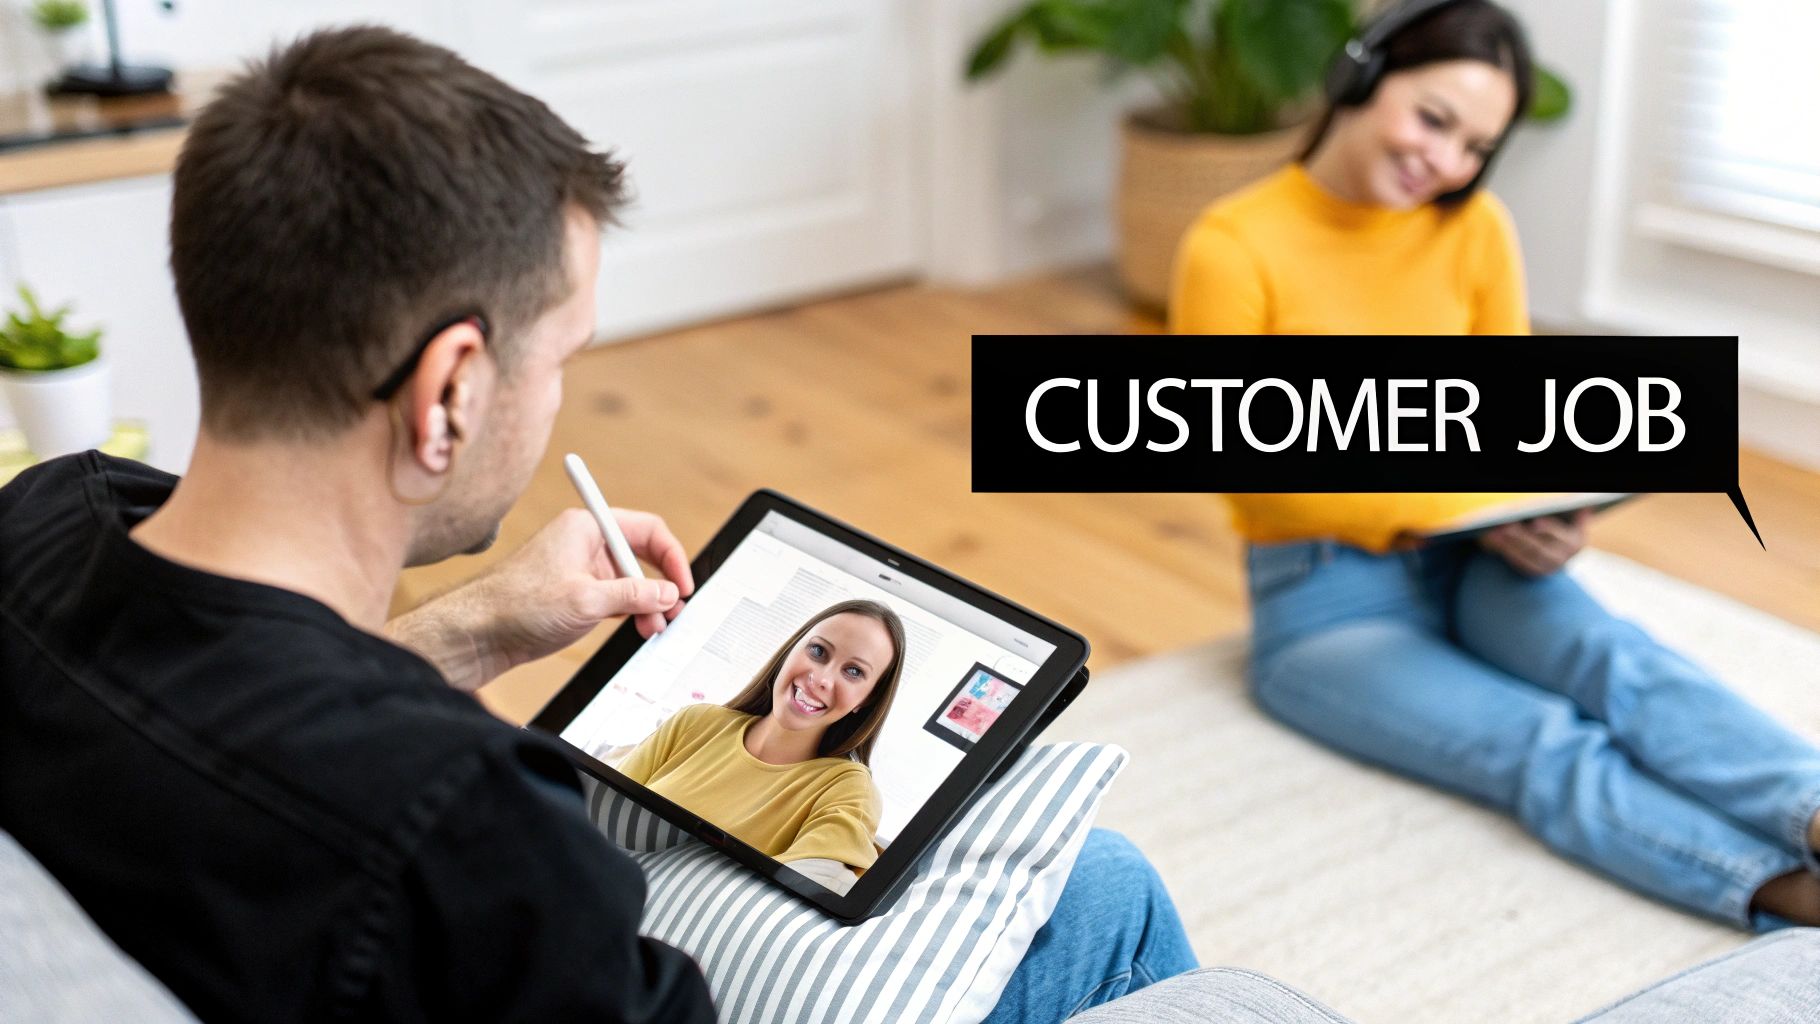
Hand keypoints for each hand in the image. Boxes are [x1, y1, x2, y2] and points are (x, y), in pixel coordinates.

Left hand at [387, 507, 692, 690]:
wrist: (478, 633)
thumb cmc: (518, 605)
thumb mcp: (586, 600)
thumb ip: (633, 594)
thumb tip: (669, 594)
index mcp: (586, 528)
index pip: (647, 530)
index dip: (671, 556)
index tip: (683, 584)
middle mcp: (585, 543)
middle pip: (641, 556)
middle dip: (661, 585)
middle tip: (673, 611)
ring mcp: (581, 570)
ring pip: (630, 580)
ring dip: (648, 603)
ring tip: (654, 627)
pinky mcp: (576, 594)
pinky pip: (616, 597)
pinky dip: (631, 611)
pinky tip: (639, 627)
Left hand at [1479, 509, 1589, 576]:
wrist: (1562, 549)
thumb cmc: (1566, 527)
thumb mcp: (1574, 522)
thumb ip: (1577, 516)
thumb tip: (1585, 508)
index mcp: (1576, 542)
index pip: (1561, 536)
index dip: (1548, 529)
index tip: (1535, 523)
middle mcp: (1564, 558)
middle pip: (1540, 548)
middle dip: (1521, 537)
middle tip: (1505, 526)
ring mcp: (1549, 567)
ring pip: (1527, 556)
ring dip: (1508, 545)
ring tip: (1494, 533)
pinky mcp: (1536, 571)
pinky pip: (1519, 562)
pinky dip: (1506, 551)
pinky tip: (1493, 541)